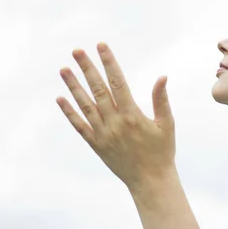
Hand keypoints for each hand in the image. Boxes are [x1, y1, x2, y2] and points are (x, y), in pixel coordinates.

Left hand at [56, 42, 175, 191]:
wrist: (151, 182)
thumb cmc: (162, 151)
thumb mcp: (167, 124)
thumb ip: (161, 100)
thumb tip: (162, 76)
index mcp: (133, 115)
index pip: (118, 82)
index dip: (109, 62)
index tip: (101, 46)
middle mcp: (115, 123)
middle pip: (98, 90)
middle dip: (87, 68)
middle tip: (77, 50)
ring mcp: (103, 135)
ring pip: (85, 105)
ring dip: (73, 86)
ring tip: (64, 69)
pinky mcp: (96, 145)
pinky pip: (80, 126)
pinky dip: (69, 112)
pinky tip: (60, 98)